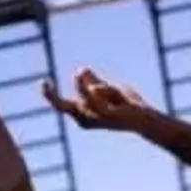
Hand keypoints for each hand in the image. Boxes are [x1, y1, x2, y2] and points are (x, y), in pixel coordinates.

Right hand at [42, 68, 156, 131]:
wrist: (147, 119)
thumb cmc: (128, 107)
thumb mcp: (109, 90)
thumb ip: (95, 83)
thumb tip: (81, 70)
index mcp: (84, 116)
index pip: (63, 106)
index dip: (51, 96)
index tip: (43, 82)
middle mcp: (87, 120)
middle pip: (64, 107)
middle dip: (52, 97)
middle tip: (43, 83)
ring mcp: (97, 119)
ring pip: (83, 96)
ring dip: (88, 83)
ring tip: (88, 73)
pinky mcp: (109, 116)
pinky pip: (97, 100)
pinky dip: (98, 90)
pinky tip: (102, 87)